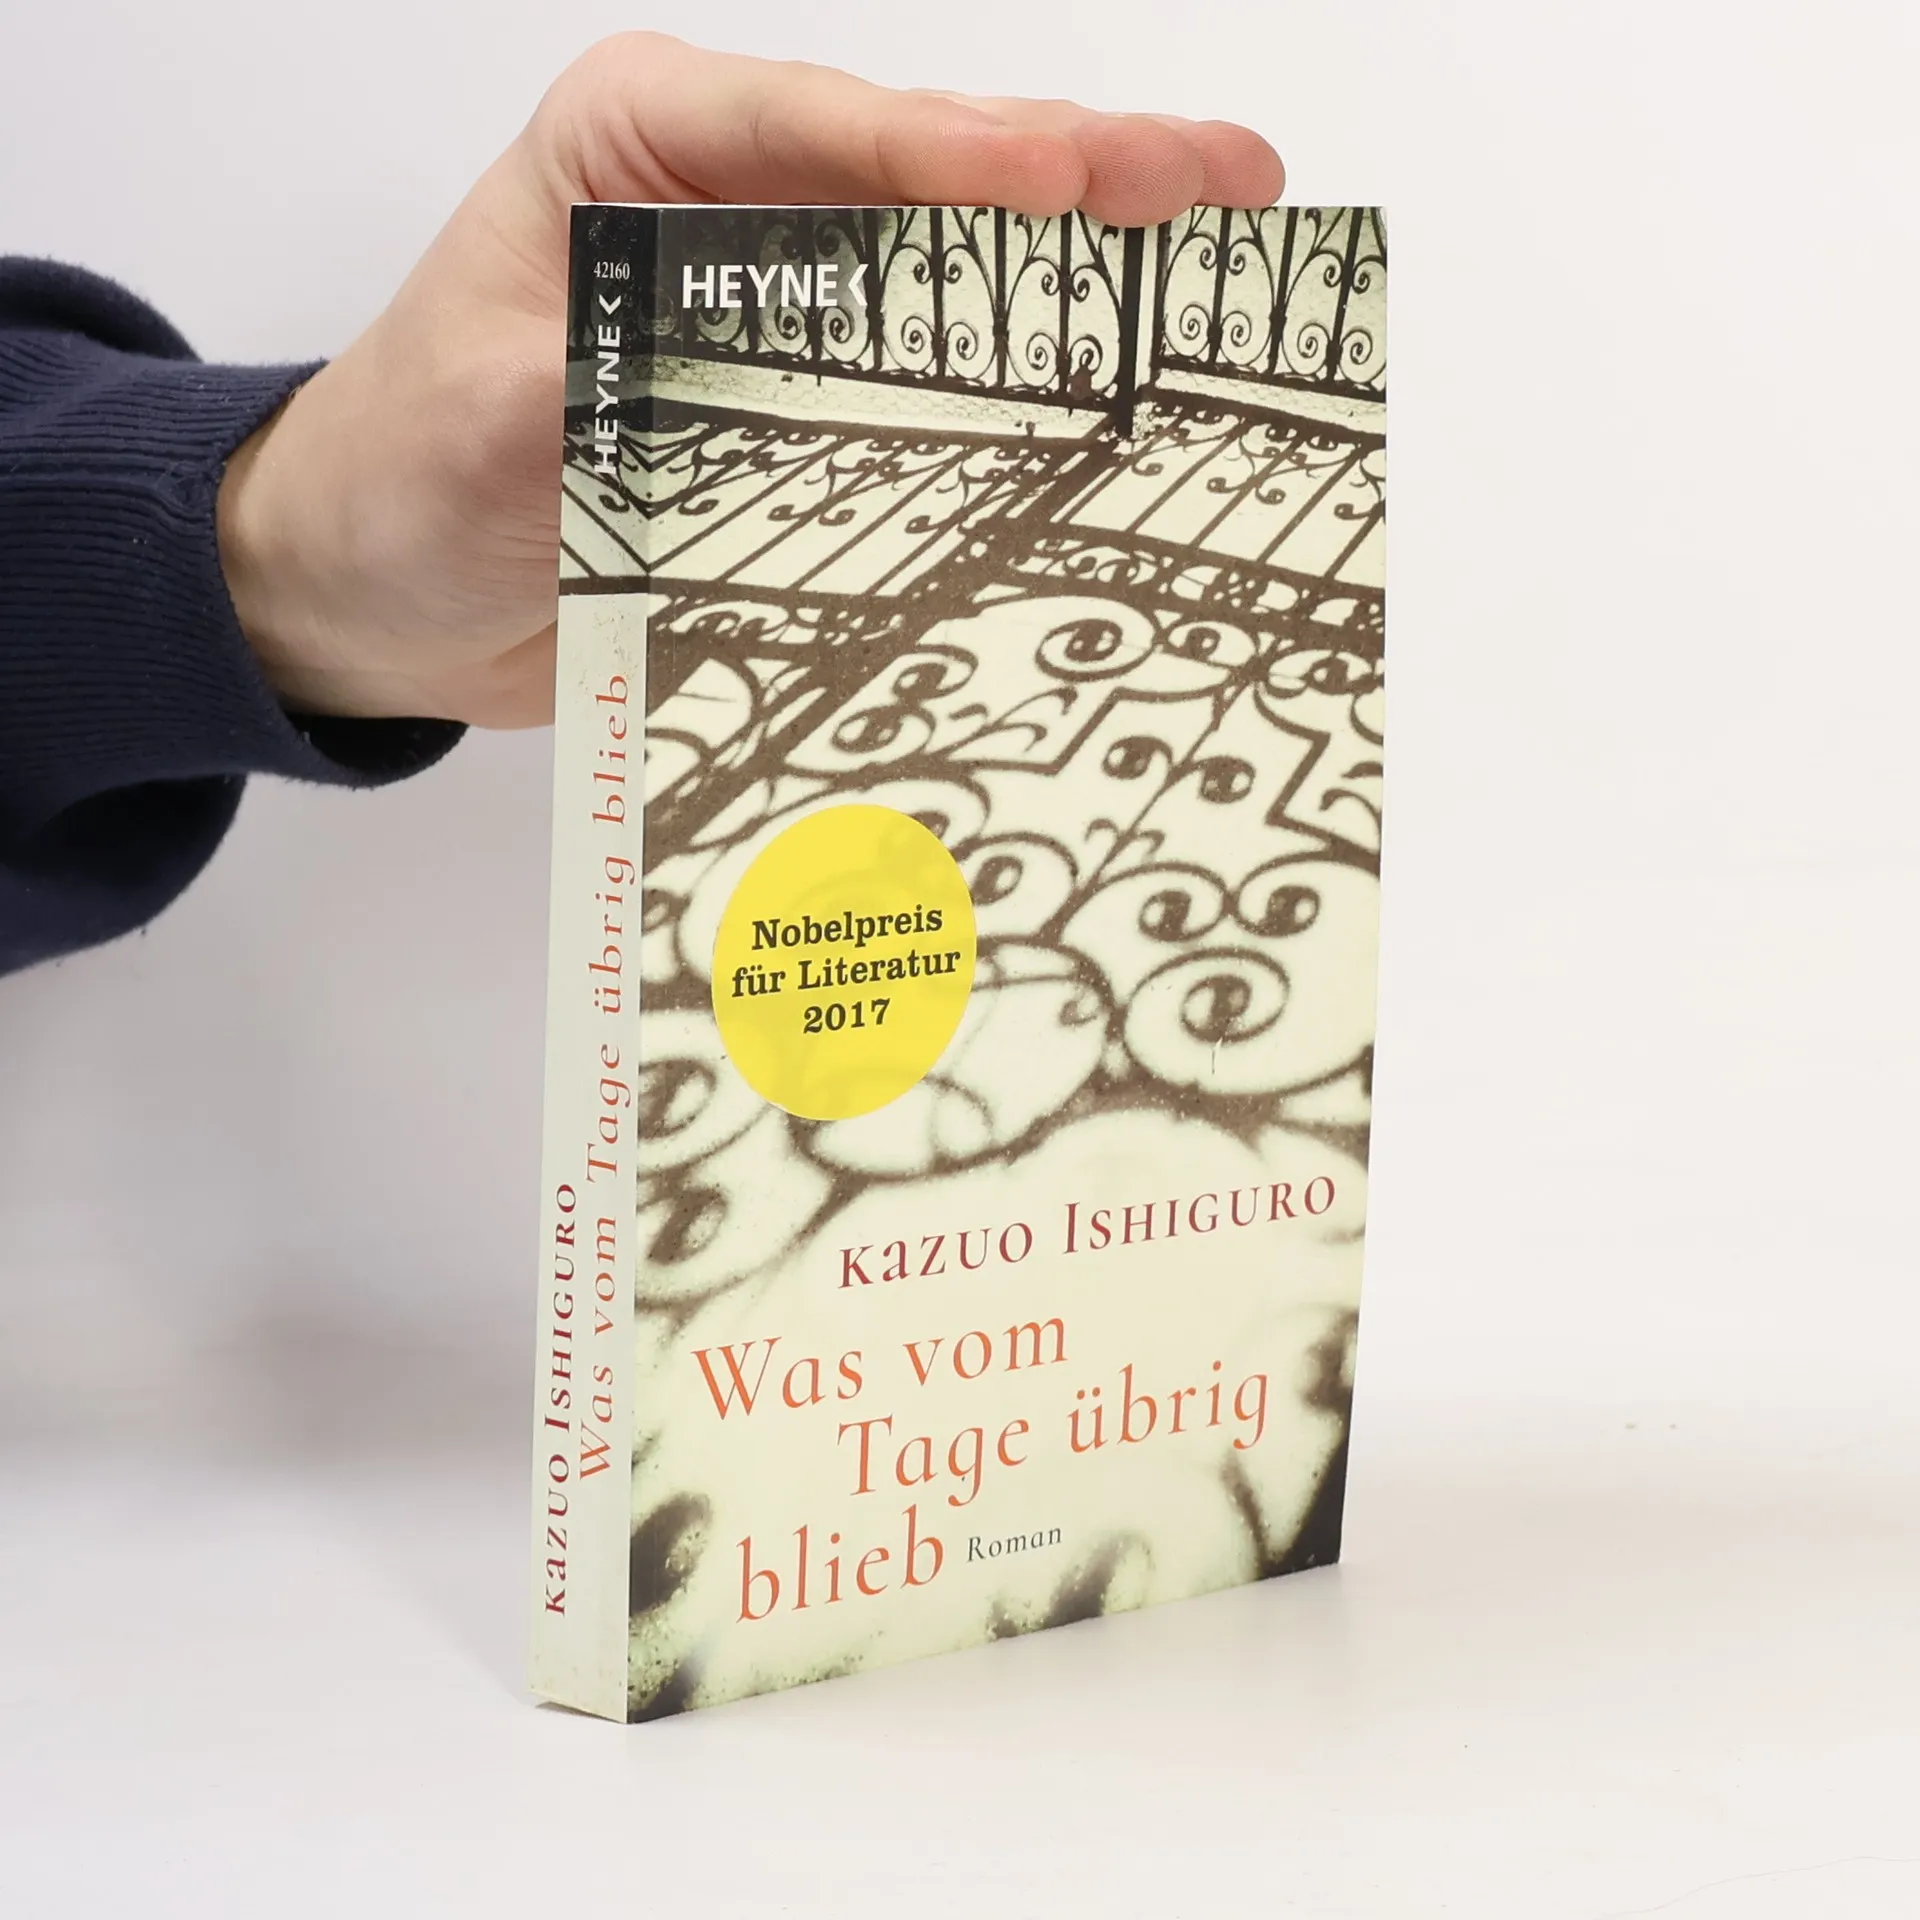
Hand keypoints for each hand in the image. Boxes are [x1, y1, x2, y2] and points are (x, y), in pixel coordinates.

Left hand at [217, 33, 1283, 727]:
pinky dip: (1027, 396)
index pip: (825, 132)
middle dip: (1083, 189)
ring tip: (1225, 262)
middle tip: (1229, 190)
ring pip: (958, 280)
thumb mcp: (490, 421)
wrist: (384, 589)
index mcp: (643, 150)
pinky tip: (1122, 392)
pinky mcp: (804, 411)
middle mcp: (731, 214)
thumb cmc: (408, 474)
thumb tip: (773, 397)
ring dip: (1086, 279)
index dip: (958, 156)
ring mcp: (783, 314)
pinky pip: (931, 395)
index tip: (1067, 181)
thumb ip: (627, 390)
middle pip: (932, 183)